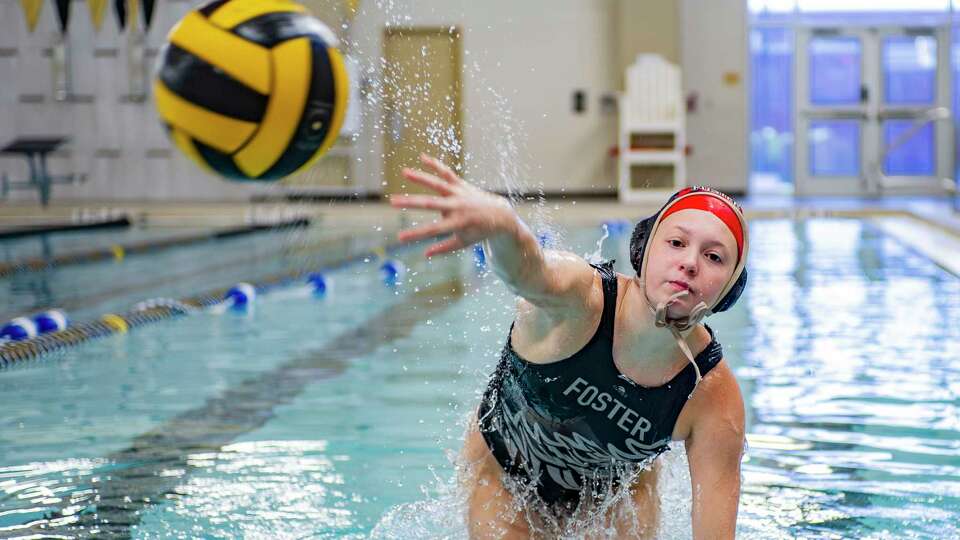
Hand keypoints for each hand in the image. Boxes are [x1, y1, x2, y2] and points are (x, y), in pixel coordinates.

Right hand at [390, 154, 515, 256]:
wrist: (499, 215)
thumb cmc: (479, 231)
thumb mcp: (464, 243)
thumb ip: (444, 249)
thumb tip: (425, 254)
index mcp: (458, 223)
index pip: (433, 230)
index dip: (415, 234)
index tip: (399, 237)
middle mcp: (458, 207)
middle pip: (431, 204)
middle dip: (410, 203)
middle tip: (392, 201)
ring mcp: (460, 193)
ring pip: (438, 184)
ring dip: (420, 178)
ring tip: (404, 172)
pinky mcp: (461, 184)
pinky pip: (447, 173)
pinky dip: (436, 165)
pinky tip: (422, 157)